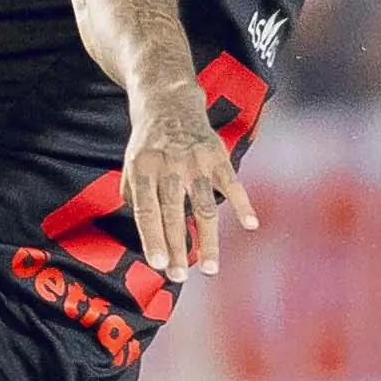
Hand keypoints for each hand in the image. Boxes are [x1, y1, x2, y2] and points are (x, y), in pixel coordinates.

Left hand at [122, 92, 258, 278]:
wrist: (170, 102)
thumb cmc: (148, 144)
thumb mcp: (130, 164)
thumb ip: (133, 196)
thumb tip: (146, 231)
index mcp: (143, 169)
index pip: (146, 211)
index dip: (152, 239)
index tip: (158, 265)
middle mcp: (169, 166)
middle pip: (173, 213)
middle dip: (177, 248)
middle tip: (180, 277)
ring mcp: (195, 161)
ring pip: (203, 206)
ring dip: (208, 239)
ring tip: (211, 268)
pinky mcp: (218, 156)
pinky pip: (232, 183)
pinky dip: (243, 204)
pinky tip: (250, 225)